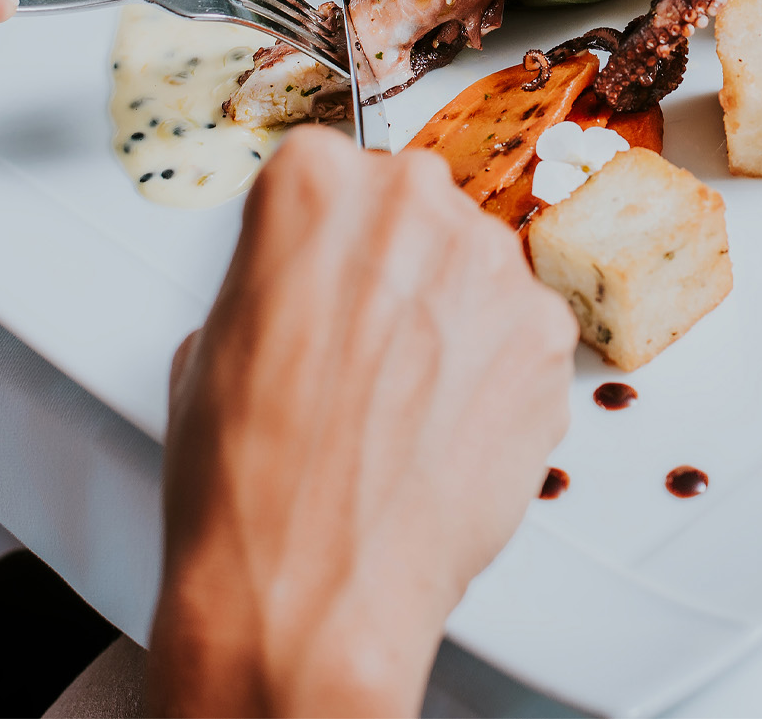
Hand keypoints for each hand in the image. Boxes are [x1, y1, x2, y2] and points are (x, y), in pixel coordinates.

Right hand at [147, 128, 577, 718]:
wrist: (313, 591)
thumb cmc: (245, 480)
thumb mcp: (212, 339)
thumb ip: (277, 274)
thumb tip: (310, 285)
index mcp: (313, 180)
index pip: (334, 171)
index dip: (326, 238)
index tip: (325, 274)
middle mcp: (412, 198)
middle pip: (414, 208)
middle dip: (396, 265)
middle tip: (368, 346)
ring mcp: (490, 262)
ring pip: (474, 266)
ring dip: (452, 314)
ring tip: (407, 403)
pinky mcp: (548, 330)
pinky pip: (523, 328)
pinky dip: (498, 370)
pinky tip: (450, 427)